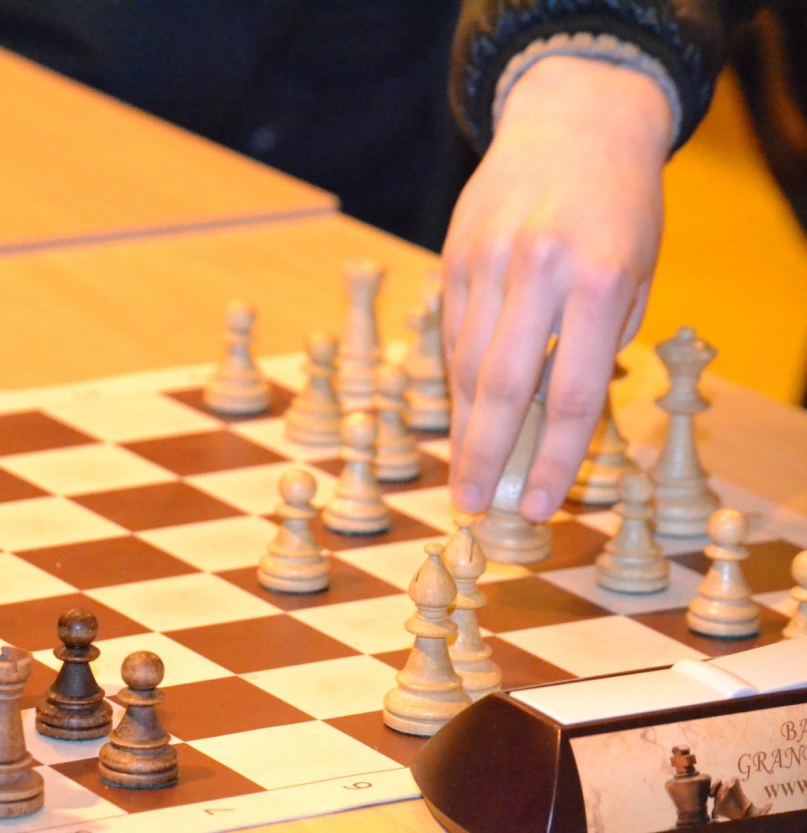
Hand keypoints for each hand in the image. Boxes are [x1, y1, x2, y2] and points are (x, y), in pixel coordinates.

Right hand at [442, 56, 672, 521]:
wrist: (573, 122)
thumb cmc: (619, 207)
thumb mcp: (634, 273)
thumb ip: (596, 341)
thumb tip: (549, 416)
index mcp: (595, 281)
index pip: (570, 395)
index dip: (552, 459)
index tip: (538, 505)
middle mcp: (535, 271)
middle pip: (500, 387)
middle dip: (484, 456)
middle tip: (471, 505)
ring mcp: (486, 260)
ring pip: (466, 363)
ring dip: (464, 424)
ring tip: (465, 470)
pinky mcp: (454, 253)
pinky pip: (452, 332)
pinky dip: (457, 377)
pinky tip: (463, 408)